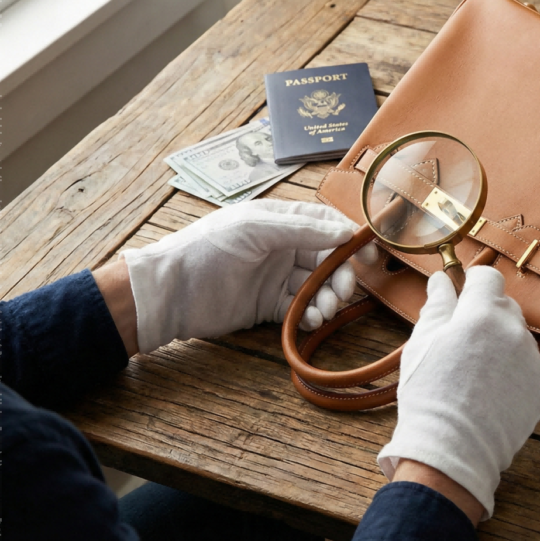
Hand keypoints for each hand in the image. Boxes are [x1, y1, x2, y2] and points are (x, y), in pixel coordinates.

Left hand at [121, 199, 374, 353]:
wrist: (168, 293)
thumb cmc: (206, 249)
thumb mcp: (254, 228)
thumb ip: (301, 228)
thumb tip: (345, 232)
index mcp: (280, 221)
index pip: (326, 225)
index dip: (350, 239)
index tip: (369, 254)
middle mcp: (282, 247)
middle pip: (328, 259)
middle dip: (341, 275)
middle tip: (343, 291)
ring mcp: (276, 277)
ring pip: (318, 286)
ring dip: (329, 298)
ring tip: (324, 310)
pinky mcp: (269, 306)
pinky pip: (302, 308)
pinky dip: (312, 314)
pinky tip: (311, 320)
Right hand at [378, 266, 539, 520]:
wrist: (453, 449)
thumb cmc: (429, 395)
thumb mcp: (422, 344)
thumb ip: (437, 306)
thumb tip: (442, 280)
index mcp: (483, 314)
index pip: (488, 277)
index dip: (473, 284)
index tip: (463, 296)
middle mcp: (515, 331)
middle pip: (504, 305)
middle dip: (485, 315)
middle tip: (461, 342)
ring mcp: (533, 360)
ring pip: (517, 337)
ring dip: (500, 343)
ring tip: (474, 373)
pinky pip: (528, 366)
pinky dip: (513, 372)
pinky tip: (491, 391)